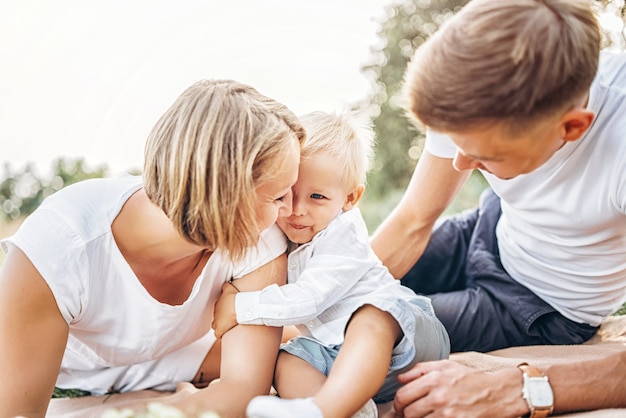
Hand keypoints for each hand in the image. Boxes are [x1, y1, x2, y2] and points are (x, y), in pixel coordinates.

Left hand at [211, 281, 238, 338]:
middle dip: (221, 319)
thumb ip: (225, 286)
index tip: (229, 312)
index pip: (217, 309)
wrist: (240, 306)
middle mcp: (215, 313)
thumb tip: (224, 284)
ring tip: (228, 326)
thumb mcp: (229, 288)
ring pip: (215, 326)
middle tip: (229, 318)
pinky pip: (217, 334)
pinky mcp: (220, 329)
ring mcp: (217, 321)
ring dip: (221, 326)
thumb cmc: (236, 297)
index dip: (223, 311)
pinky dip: (221, 334)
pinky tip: (226, 332)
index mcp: (217, 304)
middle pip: (216, 317)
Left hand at [393, 360, 523, 417]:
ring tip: (423, 415)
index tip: (400, 407)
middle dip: (405, 414)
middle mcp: (438, 397)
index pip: (402, 396)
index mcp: (433, 380)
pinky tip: (434, 417)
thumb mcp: (446, 366)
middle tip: (409, 414)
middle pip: (408, 412)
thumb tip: (399, 378)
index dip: (398, 404)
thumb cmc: (470, 378)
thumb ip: (420, 370)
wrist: (497, 394)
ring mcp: (447, 414)